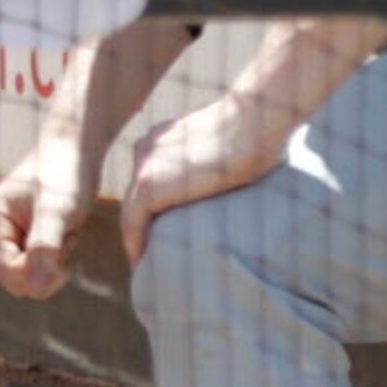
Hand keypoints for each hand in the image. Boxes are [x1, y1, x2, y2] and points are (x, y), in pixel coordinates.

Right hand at [0, 134, 90, 299]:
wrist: (72, 153)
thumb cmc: (63, 175)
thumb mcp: (57, 211)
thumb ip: (45, 248)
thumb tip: (37, 287)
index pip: (13, 276)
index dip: (45, 268)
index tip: (66, 236)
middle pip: (20, 283)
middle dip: (50, 265)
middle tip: (64, 231)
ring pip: (32, 281)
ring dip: (56, 262)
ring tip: (63, 229)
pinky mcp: (14, 245)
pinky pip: (38, 273)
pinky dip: (58, 259)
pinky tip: (62, 233)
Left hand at [120, 90, 295, 267]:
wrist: (252, 119)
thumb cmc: (255, 130)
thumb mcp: (225, 146)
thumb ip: (215, 161)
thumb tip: (233, 178)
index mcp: (161, 140)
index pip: (149, 180)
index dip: (152, 208)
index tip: (161, 231)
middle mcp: (144, 151)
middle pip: (136, 197)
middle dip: (141, 226)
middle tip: (148, 256)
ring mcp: (143, 166)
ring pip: (131, 211)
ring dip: (136, 240)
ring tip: (146, 267)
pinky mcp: (149, 184)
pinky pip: (133, 222)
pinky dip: (135, 244)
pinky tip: (142, 265)